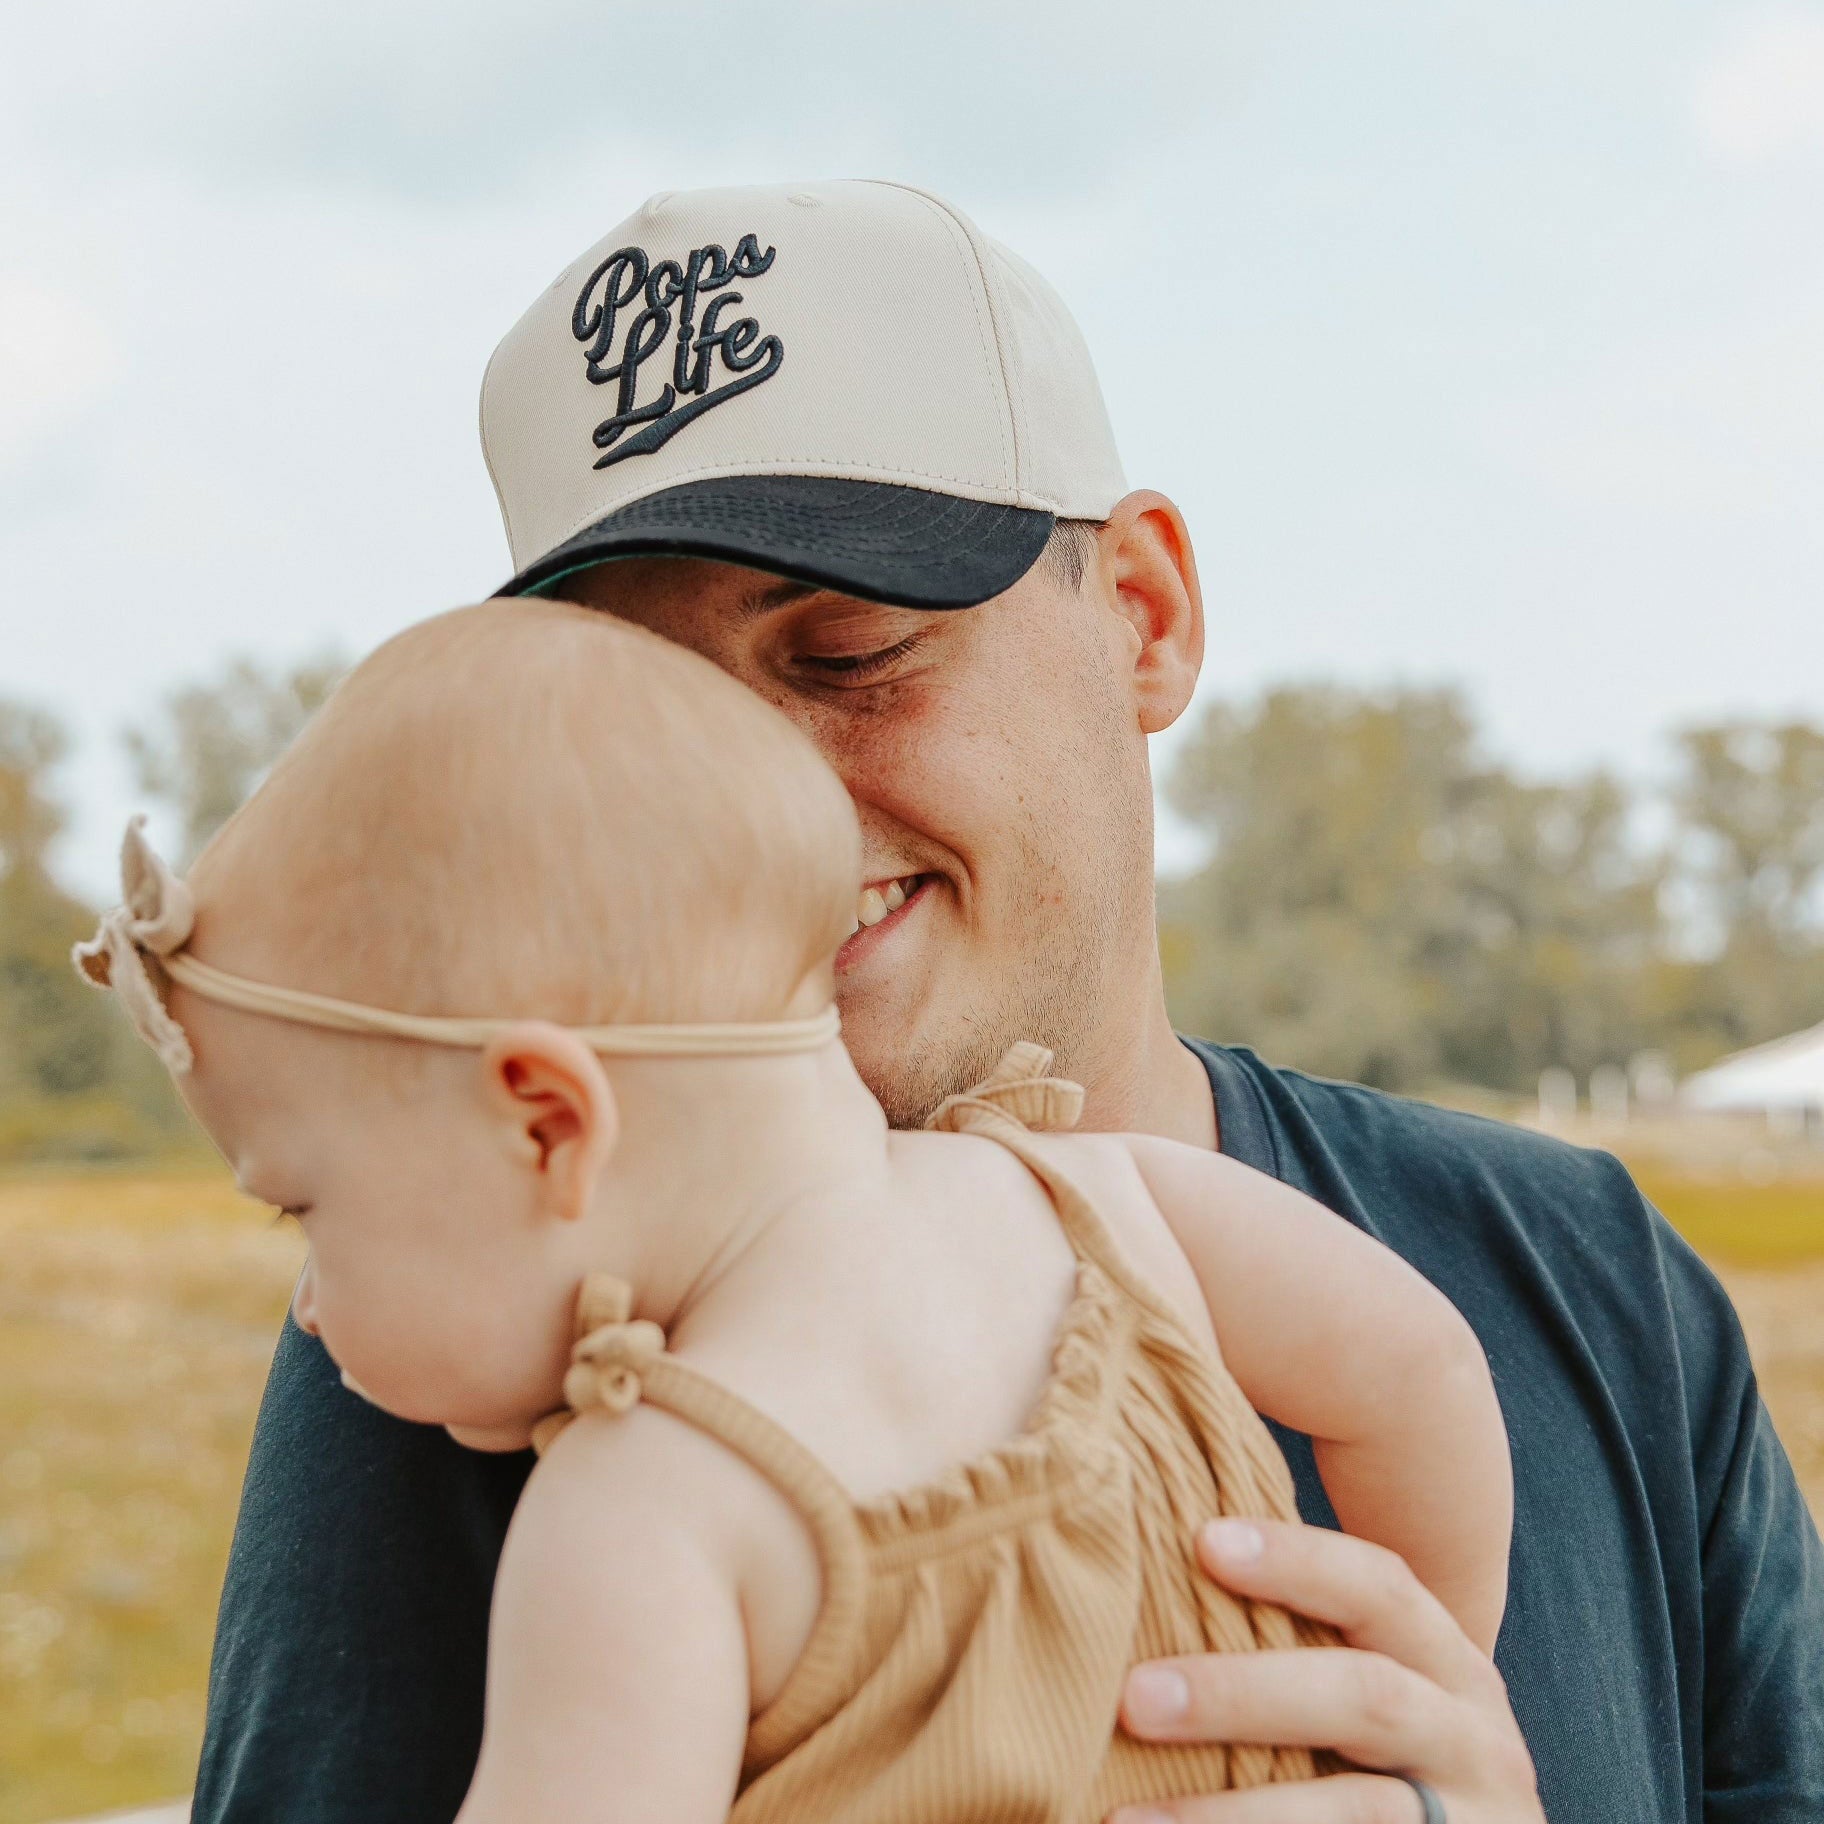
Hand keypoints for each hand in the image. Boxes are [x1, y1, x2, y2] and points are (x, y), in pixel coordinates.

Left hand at [1108, 1520, 1542, 1822]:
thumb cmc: (1389, 1770)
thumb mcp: (1379, 1699)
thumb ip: (1306, 1648)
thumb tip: (1161, 1586)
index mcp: (1446, 1664)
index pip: (1379, 1586)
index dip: (1296, 1559)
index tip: (1203, 1541)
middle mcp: (1474, 1738)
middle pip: (1364, 1697)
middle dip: (1241, 1694)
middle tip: (1135, 1698)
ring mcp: (1474, 1822)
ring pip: (1358, 1814)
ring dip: (1233, 1816)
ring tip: (1134, 1820)